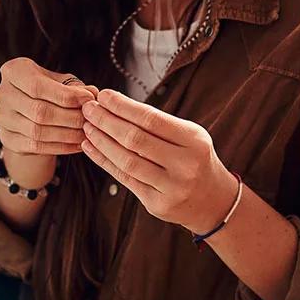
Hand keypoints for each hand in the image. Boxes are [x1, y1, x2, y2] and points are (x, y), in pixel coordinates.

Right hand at [0, 57, 97, 156]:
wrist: (28, 111)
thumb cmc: (49, 90)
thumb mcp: (60, 82)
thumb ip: (75, 87)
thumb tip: (93, 95)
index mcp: (14, 71)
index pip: (38, 86)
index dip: (66, 95)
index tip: (89, 100)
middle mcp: (3, 93)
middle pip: (39, 110)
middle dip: (70, 117)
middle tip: (90, 120)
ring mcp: (2, 118)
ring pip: (37, 131)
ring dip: (67, 134)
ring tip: (87, 133)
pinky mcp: (7, 139)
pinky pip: (36, 146)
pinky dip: (60, 147)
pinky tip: (77, 144)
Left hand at [80, 89, 237, 233]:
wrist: (214, 201)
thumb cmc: (194, 159)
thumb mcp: (188, 136)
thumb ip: (157, 124)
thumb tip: (114, 104)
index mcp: (194, 141)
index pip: (151, 119)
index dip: (123, 106)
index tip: (103, 95)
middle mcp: (185, 165)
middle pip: (135, 139)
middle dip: (106, 121)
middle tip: (88, 109)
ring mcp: (172, 188)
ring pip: (127, 161)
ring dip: (101, 141)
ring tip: (86, 126)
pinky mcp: (157, 205)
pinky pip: (124, 179)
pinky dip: (104, 161)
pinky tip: (90, 147)